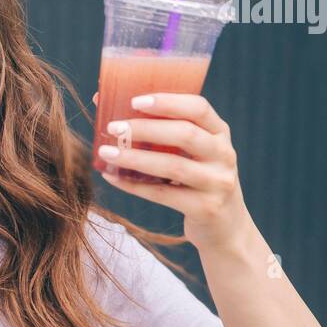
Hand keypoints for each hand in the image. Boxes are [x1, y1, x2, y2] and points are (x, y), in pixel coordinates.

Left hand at [94, 92, 251, 251]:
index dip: (167, 102)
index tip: (135, 102)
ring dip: (135, 157)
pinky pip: (163, 194)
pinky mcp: (205, 208)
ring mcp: (218, 182)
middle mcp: (224, 154)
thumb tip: (103, 100)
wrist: (224, 226)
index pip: (199, 108)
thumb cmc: (194, 178)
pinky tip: (112, 176)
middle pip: (185, 134)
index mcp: (219, 133)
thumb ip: (159, 129)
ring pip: (173, 166)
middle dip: (146, 129)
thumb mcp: (191, 152)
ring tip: (106, 152)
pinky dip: (133, 185)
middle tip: (114, 127)